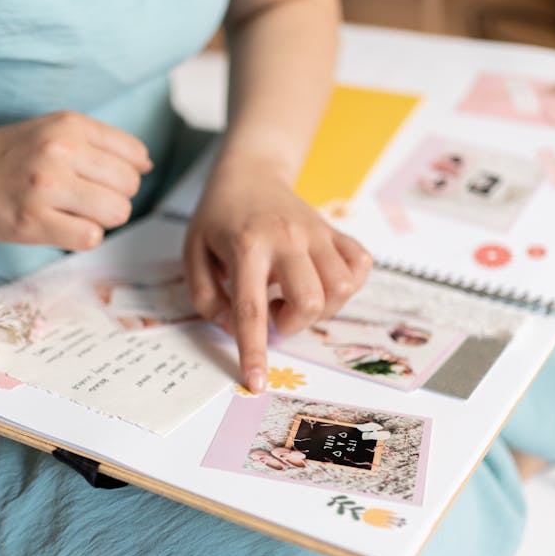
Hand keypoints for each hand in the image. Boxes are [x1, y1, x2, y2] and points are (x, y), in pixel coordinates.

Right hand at [0, 111, 151, 249]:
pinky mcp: (33, 220)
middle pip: (129, 186)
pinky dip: (82, 237)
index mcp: (70, 124)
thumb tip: (146, 164)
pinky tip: (60, 226)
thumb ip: (101, 144)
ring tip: (71, 212)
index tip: (100, 180)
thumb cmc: (7, 156)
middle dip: (114, 198)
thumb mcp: (54, 130)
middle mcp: (61, 150)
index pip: (135, 155)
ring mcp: (47, 186)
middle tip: (84, 200)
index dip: (124, 174)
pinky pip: (91, 237)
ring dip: (100, 220)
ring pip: (117, 213)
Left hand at [184, 167, 371, 392]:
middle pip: (309, 301)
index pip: (251, 310)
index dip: (254, 352)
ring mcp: (316, 232)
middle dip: (292, 323)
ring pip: (342, 288)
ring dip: (320, 308)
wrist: (250, 172)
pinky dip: (348, 284)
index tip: (257, 383)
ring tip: (294, 294)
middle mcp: (287, 238)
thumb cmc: (218, 217)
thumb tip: (234, 330)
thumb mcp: (194, 253)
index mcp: (247, 246)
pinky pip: (361, 266)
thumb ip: (206, 297)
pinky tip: (322, 281)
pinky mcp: (335, 230)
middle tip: (274, 309)